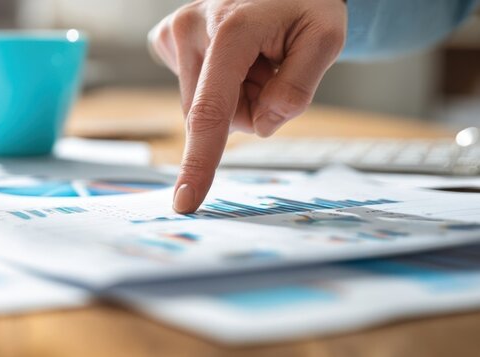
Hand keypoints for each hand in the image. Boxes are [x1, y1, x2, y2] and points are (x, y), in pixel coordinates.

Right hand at [149, 0, 345, 212]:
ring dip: (234, 95)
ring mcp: (174, 32)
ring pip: (201, 106)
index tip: (185, 201)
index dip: (200, 162)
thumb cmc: (305, 2)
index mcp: (231, 30)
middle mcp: (190, 29)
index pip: (211, 111)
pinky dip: (217, 82)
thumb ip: (298, 87)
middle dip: (249, 108)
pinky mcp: (165, 38)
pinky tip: (232, 54)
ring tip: (254, 57)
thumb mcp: (326, 37)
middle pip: (215, 115)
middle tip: (273, 69)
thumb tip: (262, 123)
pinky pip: (191, 88)